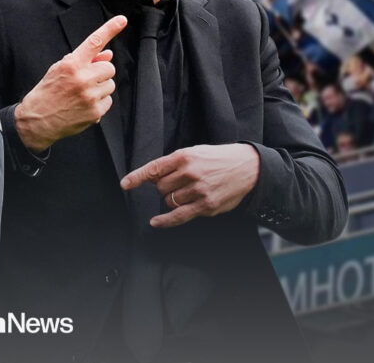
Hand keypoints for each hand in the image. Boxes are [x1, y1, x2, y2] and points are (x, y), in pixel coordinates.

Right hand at [14, 15, 127, 150]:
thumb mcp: (59, 70)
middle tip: (85, 80)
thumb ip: (84, 61)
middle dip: (100, 72)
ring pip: (110, 84)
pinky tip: (83, 105)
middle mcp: (82, 78)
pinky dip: (99, 102)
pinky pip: (108, 101)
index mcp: (71, 64)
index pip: (94, 42)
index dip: (110, 29)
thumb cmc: (47, 92)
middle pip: (108, 67)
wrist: (37, 121)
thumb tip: (109, 54)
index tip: (122, 20)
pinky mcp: (95, 112)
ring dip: (100, 88)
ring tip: (82, 94)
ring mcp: (90, 96)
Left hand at [120, 143, 260, 228]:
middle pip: (160, 188)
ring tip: (189, 192)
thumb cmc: (218, 159)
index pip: (154, 168)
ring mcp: (198, 191)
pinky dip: (165, 221)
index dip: (137, 177)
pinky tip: (156, 222)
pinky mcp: (206, 206)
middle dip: (163, 188)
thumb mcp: (195, 152)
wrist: (248, 167)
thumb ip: (174, 164)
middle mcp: (190, 173)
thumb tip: (152, 177)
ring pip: (169, 201)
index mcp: (184, 156)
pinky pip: (179, 216)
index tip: (125, 184)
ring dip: (172, 199)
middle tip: (178, 183)